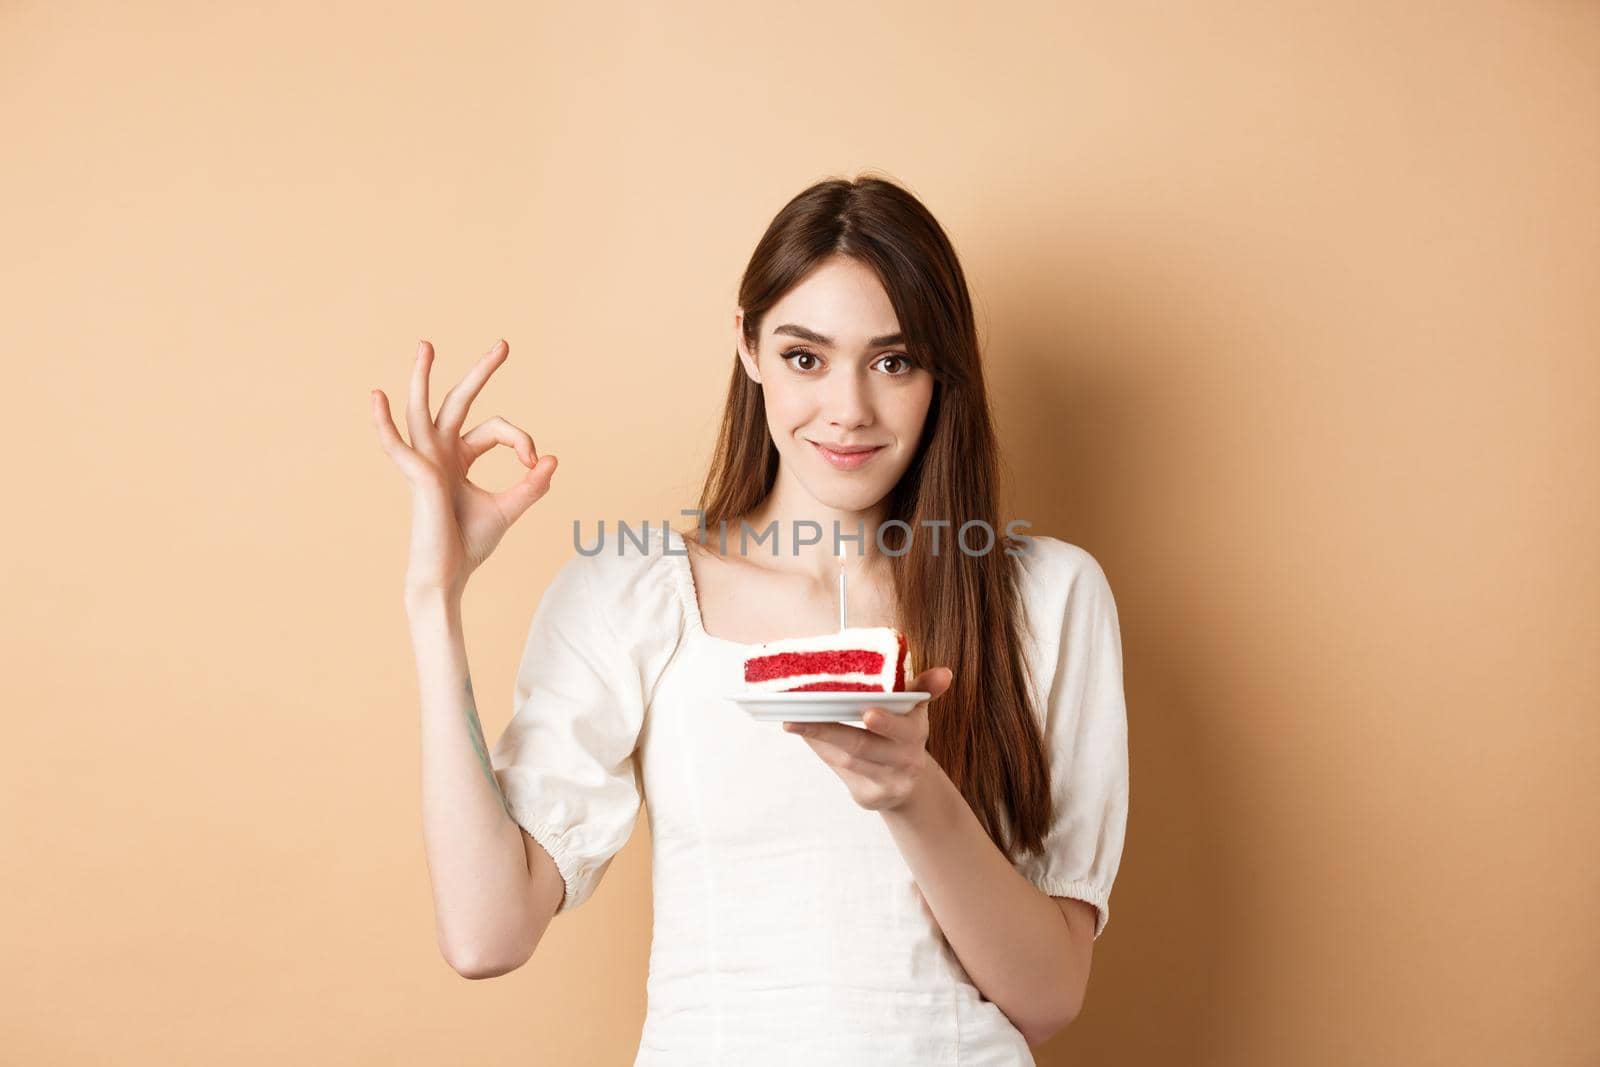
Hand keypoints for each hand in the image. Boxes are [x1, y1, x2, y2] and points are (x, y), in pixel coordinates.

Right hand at [370, 339, 557, 599]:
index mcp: (459, 458)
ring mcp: (425, 461)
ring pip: (422, 410)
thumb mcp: (507, 509)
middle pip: (459, 402)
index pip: (495, 429)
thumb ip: (531, 485)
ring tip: (426, 346)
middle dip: (481, 372)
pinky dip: (384, 422)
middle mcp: (440, 453)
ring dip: (423, 377)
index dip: (520, 440)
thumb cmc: (469, 545)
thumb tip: (552, 458)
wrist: (448, 576)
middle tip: (504, 345)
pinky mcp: (417, 475)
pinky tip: (377, 397)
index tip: (534, 463)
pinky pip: (396, 444)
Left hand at [781, 667, 954, 811]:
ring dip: (818, 739)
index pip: (904, 727)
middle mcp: (907, 761)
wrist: (908, 784)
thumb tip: (944, 674)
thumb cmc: (901, 735)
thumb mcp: (915, 710)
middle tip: (798, 718)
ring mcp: (889, 783)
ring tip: (793, 721)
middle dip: (831, 730)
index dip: (888, 722)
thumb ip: (923, 688)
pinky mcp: (870, 798)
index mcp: (917, 732)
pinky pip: (842, 774)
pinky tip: (805, 736)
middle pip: (864, 746)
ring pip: (847, 760)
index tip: (868, 714)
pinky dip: (823, 753)